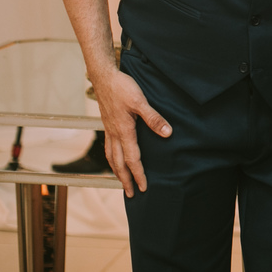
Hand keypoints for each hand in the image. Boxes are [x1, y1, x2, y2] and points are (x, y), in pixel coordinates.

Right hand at [91, 69, 170, 196]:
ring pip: (111, 156)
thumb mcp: (141, 102)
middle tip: (131, 194)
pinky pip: (108, 147)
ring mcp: (109, 130)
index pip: (132, 159)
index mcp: (124, 131)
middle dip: (125, 179)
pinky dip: (112, 158)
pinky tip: (115, 159)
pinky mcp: (108, 124)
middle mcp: (114, 134)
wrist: (104, 77)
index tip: (143, 187)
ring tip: (121, 181)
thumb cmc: (123, 88)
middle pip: (119, 163)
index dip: (138, 174)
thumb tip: (167, 133)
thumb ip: (154, 118)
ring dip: (117, 171)